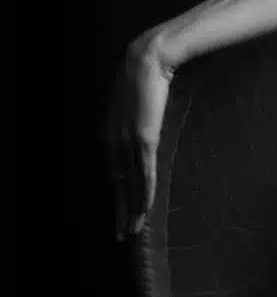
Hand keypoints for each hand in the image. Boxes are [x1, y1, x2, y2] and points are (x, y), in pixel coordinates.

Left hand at [103, 32, 172, 240]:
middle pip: (117, 184)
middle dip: (121, 211)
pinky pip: (144, 172)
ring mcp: (127, 142)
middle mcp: (113, 141)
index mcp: (110, 134)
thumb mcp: (137, 106)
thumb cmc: (145, 78)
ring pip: (129, 183)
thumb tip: (146, 131)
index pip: (114, 173)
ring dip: (132, 209)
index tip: (122, 214)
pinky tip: (146, 208)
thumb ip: (137, 122)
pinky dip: (144, 192)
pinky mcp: (144, 139)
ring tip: (135, 230)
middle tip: (124, 234)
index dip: (118, 196)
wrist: (147, 61)